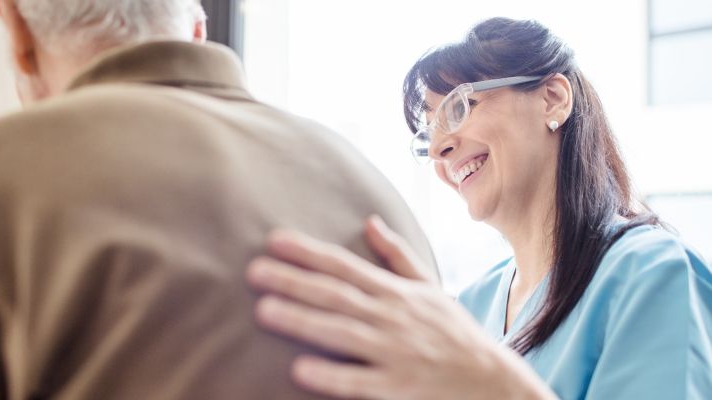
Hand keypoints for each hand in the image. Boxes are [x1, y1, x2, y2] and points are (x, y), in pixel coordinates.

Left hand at [246, 218, 555, 399]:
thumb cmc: (454, 332)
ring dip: (302, 321)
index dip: (309, 252)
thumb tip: (370, 220)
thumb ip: (397, 255)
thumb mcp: (430, 286)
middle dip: (294, 281)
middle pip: (336, 295)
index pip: (345, 266)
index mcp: (395, 292)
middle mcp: (392, 317)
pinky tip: (299, 369)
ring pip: (342, 333)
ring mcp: (394, 352)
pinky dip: (331, 375)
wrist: (491, 381)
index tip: (274, 241)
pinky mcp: (397, 388)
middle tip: (254, 271)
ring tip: (264, 312)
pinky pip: (359, 382)